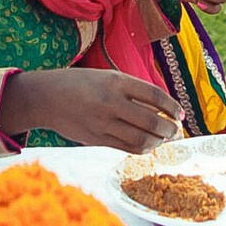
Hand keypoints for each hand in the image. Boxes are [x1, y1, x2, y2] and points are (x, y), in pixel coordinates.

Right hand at [0, 67, 183, 151]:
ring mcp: (103, 123)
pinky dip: (143, 148)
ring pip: (141, 139)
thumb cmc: (80, 84)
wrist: (46, 98)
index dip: (172, 106)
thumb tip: (162, 107)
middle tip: (175, 129)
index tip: (180, 113)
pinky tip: (149, 145)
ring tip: (164, 138)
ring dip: (158, 141)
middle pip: (151, 121)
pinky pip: (127, 148)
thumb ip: (132, 90)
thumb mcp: (107, 77)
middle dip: (169, 128)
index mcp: (116, 81)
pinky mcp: (97, 139)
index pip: (154, 95)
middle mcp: (110, 102)